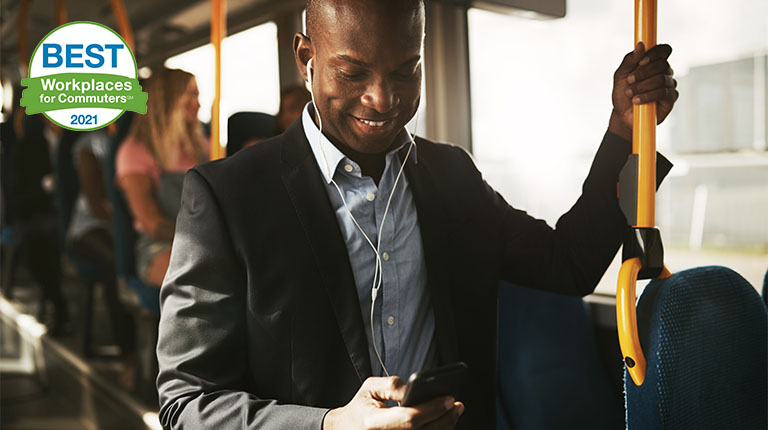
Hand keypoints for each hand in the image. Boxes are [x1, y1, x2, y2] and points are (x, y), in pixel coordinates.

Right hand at [323, 376, 463, 429]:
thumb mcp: (369, 389)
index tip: (448, 398)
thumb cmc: (359, 409)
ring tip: (453, 412)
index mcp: (373, 424)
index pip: (409, 419)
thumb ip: (392, 386)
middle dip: (444, 418)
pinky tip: (442, 423)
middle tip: (456, 405)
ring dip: (444, 427)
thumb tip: (413, 389)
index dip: (432, 408)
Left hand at [609, 42, 678, 139]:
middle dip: (644, 72)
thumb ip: (629, 60)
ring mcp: (669, 85)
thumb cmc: (622, 94)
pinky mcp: (670, 99)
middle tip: (630, 80)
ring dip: (643, 86)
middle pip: (663, 64)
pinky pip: (664, 93)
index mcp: (654, 63)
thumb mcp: (620, 76)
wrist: (622, 115)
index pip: (664, 50)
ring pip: (662, 79)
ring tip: (630, 93)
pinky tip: (637, 100)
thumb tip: (641, 45)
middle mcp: (664, 72)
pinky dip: (648, 96)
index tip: (641, 61)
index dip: (655, 53)